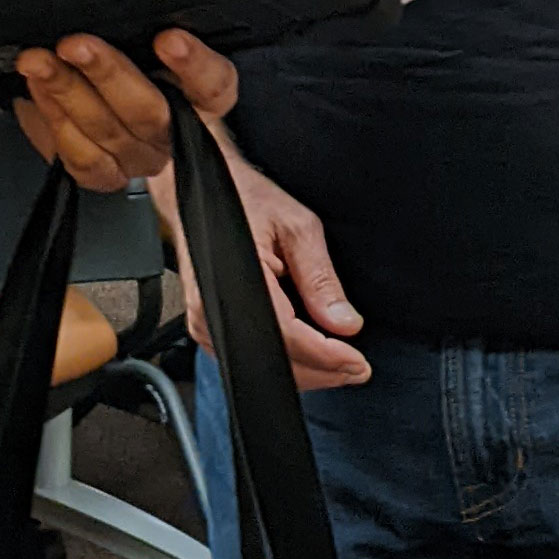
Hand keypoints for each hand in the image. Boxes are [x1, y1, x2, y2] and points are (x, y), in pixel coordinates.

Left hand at [12, 27, 236, 190]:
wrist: (102, 101)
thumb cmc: (130, 57)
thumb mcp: (140, 28)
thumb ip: (138, 17)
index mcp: (202, 93)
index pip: (214, 83)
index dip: (195, 65)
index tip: (168, 39)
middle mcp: (175, 130)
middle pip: (150, 112)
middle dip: (107, 73)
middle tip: (75, 44)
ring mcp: (139, 156)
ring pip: (107, 132)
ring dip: (66, 91)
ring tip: (37, 60)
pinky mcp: (106, 173)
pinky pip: (81, 157)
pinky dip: (54, 118)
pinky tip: (37, 89)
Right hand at [161, 144, 368, 391]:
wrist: (201, 187)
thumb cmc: (244, 198)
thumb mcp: (296, 226)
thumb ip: (321, 278)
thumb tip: (345, 324)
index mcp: (234, 282)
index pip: (288, 337)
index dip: (326, 357)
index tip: (357, 363)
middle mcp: (211, 311)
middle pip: (275, 362)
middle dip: (322, 371)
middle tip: (356, 368)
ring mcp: (204, 321)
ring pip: (260, 366)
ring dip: (304, 370)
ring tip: (338, 362)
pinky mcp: (206, 324)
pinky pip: (247, 355)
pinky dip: (282, 360)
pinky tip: (306, 350)